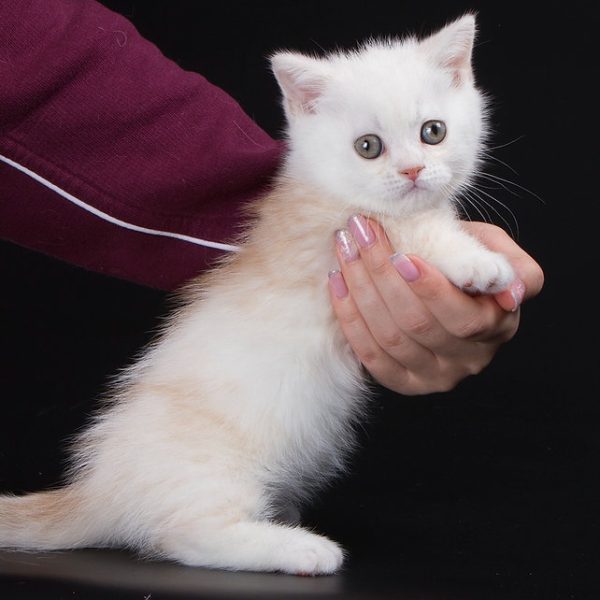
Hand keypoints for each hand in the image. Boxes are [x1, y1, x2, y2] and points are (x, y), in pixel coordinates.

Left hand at [327, 216, 543, 394]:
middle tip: (362, 236)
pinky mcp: (403, 382)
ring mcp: (433, 376)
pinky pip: (370, 355)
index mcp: (495, 328)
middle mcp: (467, 360)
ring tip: (345, 250)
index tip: (402, 255)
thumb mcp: (496, 253)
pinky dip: (349, 317)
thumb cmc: (468, 265)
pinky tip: (337, 282)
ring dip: (360, 291)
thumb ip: (507, 263)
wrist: (445, 287)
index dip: (429, 289)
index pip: (461, 318)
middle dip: (382, 276)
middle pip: (416, 325)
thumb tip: (512, 290)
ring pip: (388, 339)